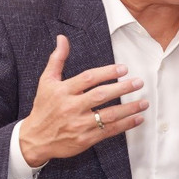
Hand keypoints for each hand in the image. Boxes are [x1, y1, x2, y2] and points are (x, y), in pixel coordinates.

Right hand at [20, 35, 146, 165]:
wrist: (35, 139)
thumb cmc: (43, 107)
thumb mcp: (46, 81)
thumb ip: (57, 59)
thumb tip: (62, 38)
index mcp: (63, 91)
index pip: (88, 79)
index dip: (107, 72)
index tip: (123, 69)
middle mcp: (71, 107)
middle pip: (100, 96)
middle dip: (122, 88)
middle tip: (139, 82)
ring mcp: (78, 124)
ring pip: (108, 115)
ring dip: (128, 108)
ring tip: (143, 102)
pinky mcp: (84, 139)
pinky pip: (108, 131)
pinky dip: (125, 125)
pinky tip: (137, 119)